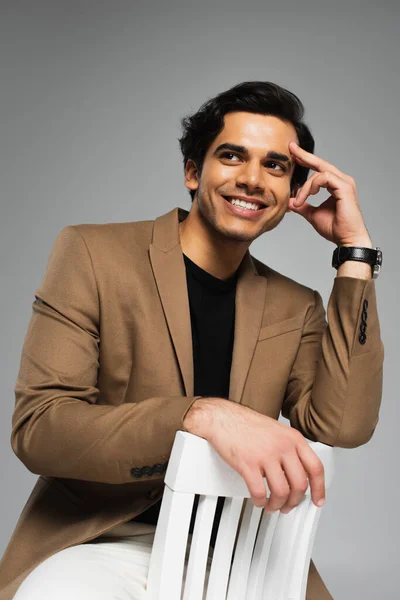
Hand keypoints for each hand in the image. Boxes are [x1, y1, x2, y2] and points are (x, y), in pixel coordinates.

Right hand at [183, 398, 324, 513]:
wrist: (222, 417)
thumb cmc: (245, 424)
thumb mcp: (276, 430)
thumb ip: (289, 448)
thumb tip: (297, 472)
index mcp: (292, 438)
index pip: (315, 467)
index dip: (319, 488)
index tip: (317, 500)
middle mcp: (282, 446)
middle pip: (299, 484)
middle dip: (294, 501)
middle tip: (288, 506)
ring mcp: (265, 455)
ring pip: (282, 492)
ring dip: (277, 505)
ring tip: (272, 506)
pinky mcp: (248, 464)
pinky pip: (259, 492)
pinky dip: (260, 502)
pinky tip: (258, 501)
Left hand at [287, 141, 371, 246]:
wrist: (346, 239)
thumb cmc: (335, 228)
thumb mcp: (312, 214)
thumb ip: (303, 206)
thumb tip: (290, 201)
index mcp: (336, 185)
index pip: (319, 169)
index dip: (306, 160)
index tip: (293, 154)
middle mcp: (342, 181)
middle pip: (321, 163)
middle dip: (305, 156)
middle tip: (291, 148)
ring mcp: (345, 183)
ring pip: (320, 172)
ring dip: (306, 186)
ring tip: (300, 200)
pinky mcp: (345, 187)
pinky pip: (324, 178)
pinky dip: (311, 187)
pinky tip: (306, 197)